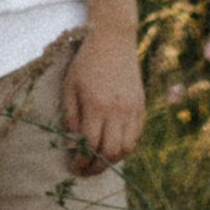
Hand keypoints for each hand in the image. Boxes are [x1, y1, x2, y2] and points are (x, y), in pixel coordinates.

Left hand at [61, 28, 144, 174]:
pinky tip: (114, 148)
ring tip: (100, 161)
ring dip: (112, 160)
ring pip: (126, 148)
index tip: (74, 166)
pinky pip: (136, 136)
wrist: (113, 40)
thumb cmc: (86, 62)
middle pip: (110, 152)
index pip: (90, 144)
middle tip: (85, 170)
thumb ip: (70, 114)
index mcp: (96, 105)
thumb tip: (72, 140)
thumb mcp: (69, 85)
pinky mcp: (140, 106)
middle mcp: (117, 110)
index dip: (82, 160)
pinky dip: (126, 148)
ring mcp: (131, 109)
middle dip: (96, 167)